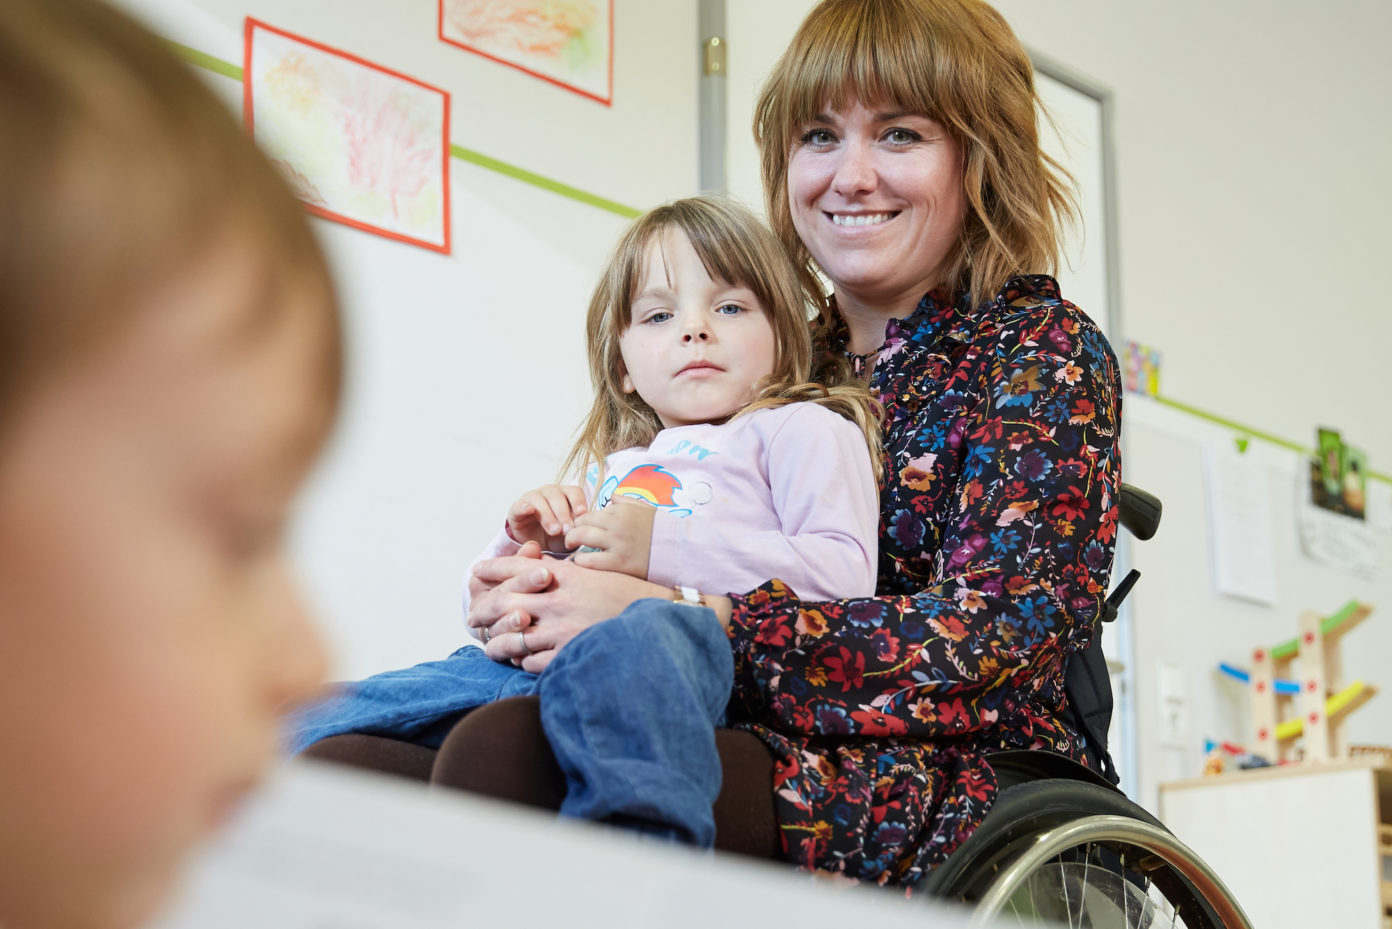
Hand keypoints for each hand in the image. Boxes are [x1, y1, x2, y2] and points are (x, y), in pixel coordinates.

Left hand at [467, 553, 670, 672]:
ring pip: (512, 638)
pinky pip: (532, 661)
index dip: (492, 569)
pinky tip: (521, 660)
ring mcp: (561, 628)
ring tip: (490, 647)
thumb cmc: (624, 595)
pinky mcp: (569, 652)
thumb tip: (535, 566)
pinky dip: (523, 661)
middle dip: (483, 611)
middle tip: (473, 618)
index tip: (477, 572)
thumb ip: (562, 572)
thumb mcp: (592, 574)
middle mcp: (556, 599)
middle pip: (503, 603)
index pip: (516, 567)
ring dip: (497, 643)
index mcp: (562, 574)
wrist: (656, 617)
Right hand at [506, 484, 587, 549]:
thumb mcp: (572, 533)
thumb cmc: (558, 535)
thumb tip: (594, 529)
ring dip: (548, 515)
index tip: (583, 515)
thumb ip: (581, 528)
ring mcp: (532, 498)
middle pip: (557, 495)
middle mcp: (549, 492)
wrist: (535, 543)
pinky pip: (520, 505)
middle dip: (564, 513)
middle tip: (568, 529)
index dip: (578, 502)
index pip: (574, 492)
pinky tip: (529, 510)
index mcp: (566, 495)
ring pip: (540, 500)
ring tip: (554, 530)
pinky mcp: (517, 508)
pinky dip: (524, 506)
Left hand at [565, 498, 654, 578]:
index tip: (580, 528)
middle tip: (570, 538)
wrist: (678, 550)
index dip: (582, 521)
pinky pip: (590, 560)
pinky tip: (581, 562)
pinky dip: (581, 561)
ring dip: (572, 542)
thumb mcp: (645, 508)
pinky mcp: (619, 563)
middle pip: (582, 523)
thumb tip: (611, 496)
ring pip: (581, 538)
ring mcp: (617, 544)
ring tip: (571, 548)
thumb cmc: (660, 529)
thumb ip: (626, 500)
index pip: (589, 513)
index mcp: (621, 511)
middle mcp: (616, 525)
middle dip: (573, 530)